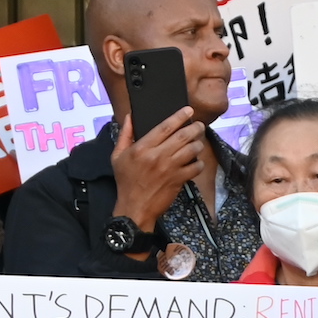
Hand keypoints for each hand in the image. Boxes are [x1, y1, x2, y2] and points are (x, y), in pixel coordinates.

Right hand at [110, 106, 208, 229]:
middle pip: (183, 136)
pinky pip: (195, 167)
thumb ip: (125, 135)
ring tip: (198, 142)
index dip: (179, 116)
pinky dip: (199, 163)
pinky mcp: (179, 179)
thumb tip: (129, 117)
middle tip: (199, 125)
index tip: (189, 110)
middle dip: (194, 128)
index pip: (165, 127)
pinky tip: (196, 161)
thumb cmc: (126, 181)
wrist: (134, 207)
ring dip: (198, 144)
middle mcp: (158, 156)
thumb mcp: (117, 156)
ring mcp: (170, 168)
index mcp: (142, 148)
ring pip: (192, 150)